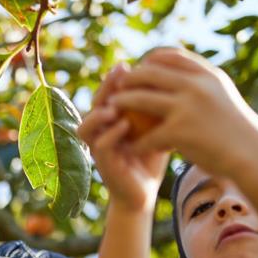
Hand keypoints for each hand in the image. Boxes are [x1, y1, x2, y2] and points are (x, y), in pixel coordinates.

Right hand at [77, 63, 169, 211]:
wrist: (144, 193)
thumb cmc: (151, 158)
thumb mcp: (156, 126)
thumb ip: (155, 105)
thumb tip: (171, 73)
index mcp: (110, 121)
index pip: (108, 93)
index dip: (114, 79)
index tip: (130, 64)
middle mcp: (99, 132)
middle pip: (95, 104)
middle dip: (106, 87)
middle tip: (120, 72)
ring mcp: (98, 149)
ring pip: (86, 125)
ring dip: (99, 112)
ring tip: (115, 103)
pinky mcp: (102, 165)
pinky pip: (100, 145)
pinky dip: (110, 134)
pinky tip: (124, 125)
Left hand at [112, 47, 257, 179]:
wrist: (252, 153)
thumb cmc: (236, 128)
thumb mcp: (222, 96)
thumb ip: (202, 83)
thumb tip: (180, 74)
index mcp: (207, 75)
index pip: (172, 56)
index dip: (150, 60)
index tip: (139, 67)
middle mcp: (197, 86)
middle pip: (150, 74)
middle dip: (128, 79)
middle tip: (116, 88)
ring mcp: (187, 107)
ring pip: (140, 99)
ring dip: (121, 103)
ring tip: (111, 110)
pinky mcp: (180, 131)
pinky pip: (147, 135)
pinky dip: (136, 141)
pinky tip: (129, 146)